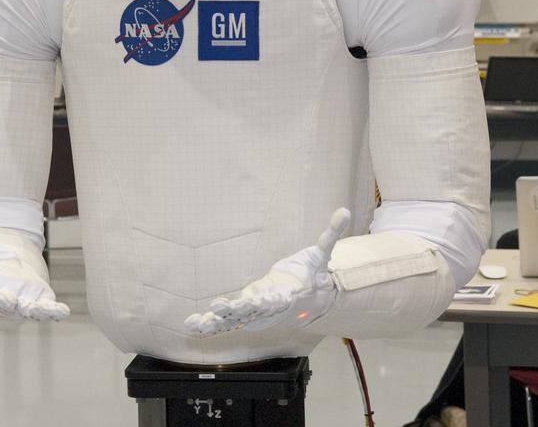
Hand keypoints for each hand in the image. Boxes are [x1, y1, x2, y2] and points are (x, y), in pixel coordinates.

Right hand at [0, 198, 69, 322]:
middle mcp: (0, 299)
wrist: (2, 281)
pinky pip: (45, 311)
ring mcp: (19, 304)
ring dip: (32, 310)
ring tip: (39, 309)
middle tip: (9, 299)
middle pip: (2, 303)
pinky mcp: (36, 304)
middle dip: (6, 301)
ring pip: (25, 310)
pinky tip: (63, 311)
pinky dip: (53, 312)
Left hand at [184, 208, 349, 336]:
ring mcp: (257, 315)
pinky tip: (193, 326)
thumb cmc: (313, 275)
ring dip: (215, 322)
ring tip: (196, 323)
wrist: (312, 301)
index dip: (266, 300)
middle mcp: (270, 309)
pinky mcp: (247, 316)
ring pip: (235, 321)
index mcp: (287, 295)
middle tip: (219, 307)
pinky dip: (211, 325)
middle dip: (235, 310)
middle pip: (252, 312)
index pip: (277, 299)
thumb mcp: (321, 254)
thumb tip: (345, 210)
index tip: (257, 299)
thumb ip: (330, 235)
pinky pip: (227, 323)